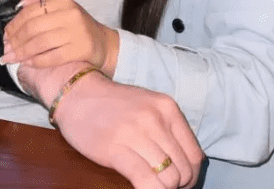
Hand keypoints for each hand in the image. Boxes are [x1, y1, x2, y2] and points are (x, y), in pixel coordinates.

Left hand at [1, 0, 119, 76]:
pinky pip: (51, 57)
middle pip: (33, 28)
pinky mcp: (79, 50)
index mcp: (64, 1)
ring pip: (39, 43)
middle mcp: (70, 14)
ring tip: (10, 59)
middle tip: (6, 50)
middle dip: (15, 41)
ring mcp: (76, 32)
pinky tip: (27, 64)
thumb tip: (20, 5)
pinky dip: (35, 61)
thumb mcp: (63, 7)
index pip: (31, 12)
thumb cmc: (78, 26)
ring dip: (21, 53)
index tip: (5, 36)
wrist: (103, 44)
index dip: (14, 25)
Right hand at [49, 68, 203, 188]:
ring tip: (152, 184)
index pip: (195, 155)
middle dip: (177, 186)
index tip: (181, 184)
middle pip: (183, 169)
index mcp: (167, 108)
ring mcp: (136, 133)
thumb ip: (168, 130)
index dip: (191, 177)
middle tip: (163, 185)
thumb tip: (187, 167)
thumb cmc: (115, 105)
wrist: (78, 95)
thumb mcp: (149, 107)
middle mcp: (155, 119)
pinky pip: (145, 181)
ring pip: (169, 178)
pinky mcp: (115, 148)